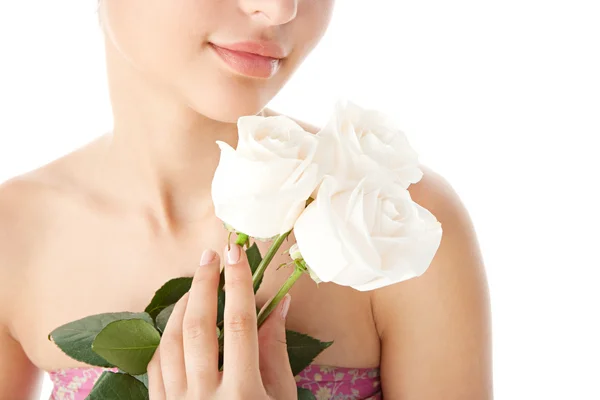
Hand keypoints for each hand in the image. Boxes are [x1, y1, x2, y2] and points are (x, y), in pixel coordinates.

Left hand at [147, 244, 296, 398]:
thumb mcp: (281, 397)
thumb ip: (276, 351)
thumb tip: (279, 304)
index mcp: (243, 394)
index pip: (240, 325)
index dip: (238, 284)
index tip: (236, 254)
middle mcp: (205, 397)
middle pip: (198, 327)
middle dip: (204, 284)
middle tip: (210, 256)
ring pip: (171, 342)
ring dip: (182, 306)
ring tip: (196, 286)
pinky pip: (155, 364)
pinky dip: (166, 336)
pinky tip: (178, 321)